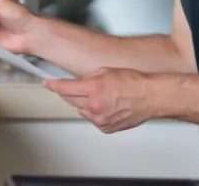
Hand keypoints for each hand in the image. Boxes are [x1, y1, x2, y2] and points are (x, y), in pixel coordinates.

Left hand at [43, 68, 159, 132]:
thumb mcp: (105, 71)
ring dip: (84, 103)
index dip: (53, 85)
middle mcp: (94, 105)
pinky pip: (93, 119)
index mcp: (92, 89)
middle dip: (71, 93)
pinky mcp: (106, 128)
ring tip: (101, 96)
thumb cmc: (133, 82)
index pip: (64, 88)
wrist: (151, 96)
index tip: (47, 83)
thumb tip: (75, 82)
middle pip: (70, 100)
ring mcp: (100, 119)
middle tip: (80, 88)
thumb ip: (86, 77)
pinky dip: (95, 113)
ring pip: (81, 110)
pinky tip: (107, 106)